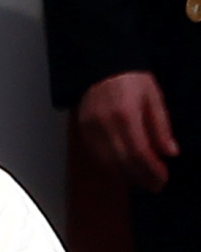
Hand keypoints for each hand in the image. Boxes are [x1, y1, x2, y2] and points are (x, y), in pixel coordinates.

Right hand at [75, 72, 178, 191]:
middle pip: (122, 161)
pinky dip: (111, 166)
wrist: (102, 66)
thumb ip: (161, 126)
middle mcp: (105, 123)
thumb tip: (170, 152)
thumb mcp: (154, 98)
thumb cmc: (131, 79)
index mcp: (125, 114)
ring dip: (126, 175)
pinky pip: (96, 155)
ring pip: (107, 162)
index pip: (139, 152)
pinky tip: (123, 169)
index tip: (163, 178)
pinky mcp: (82, 129)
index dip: (152, 169)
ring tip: (141, 181)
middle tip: (155, 185)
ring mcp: (90, 127)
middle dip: (140, 177)